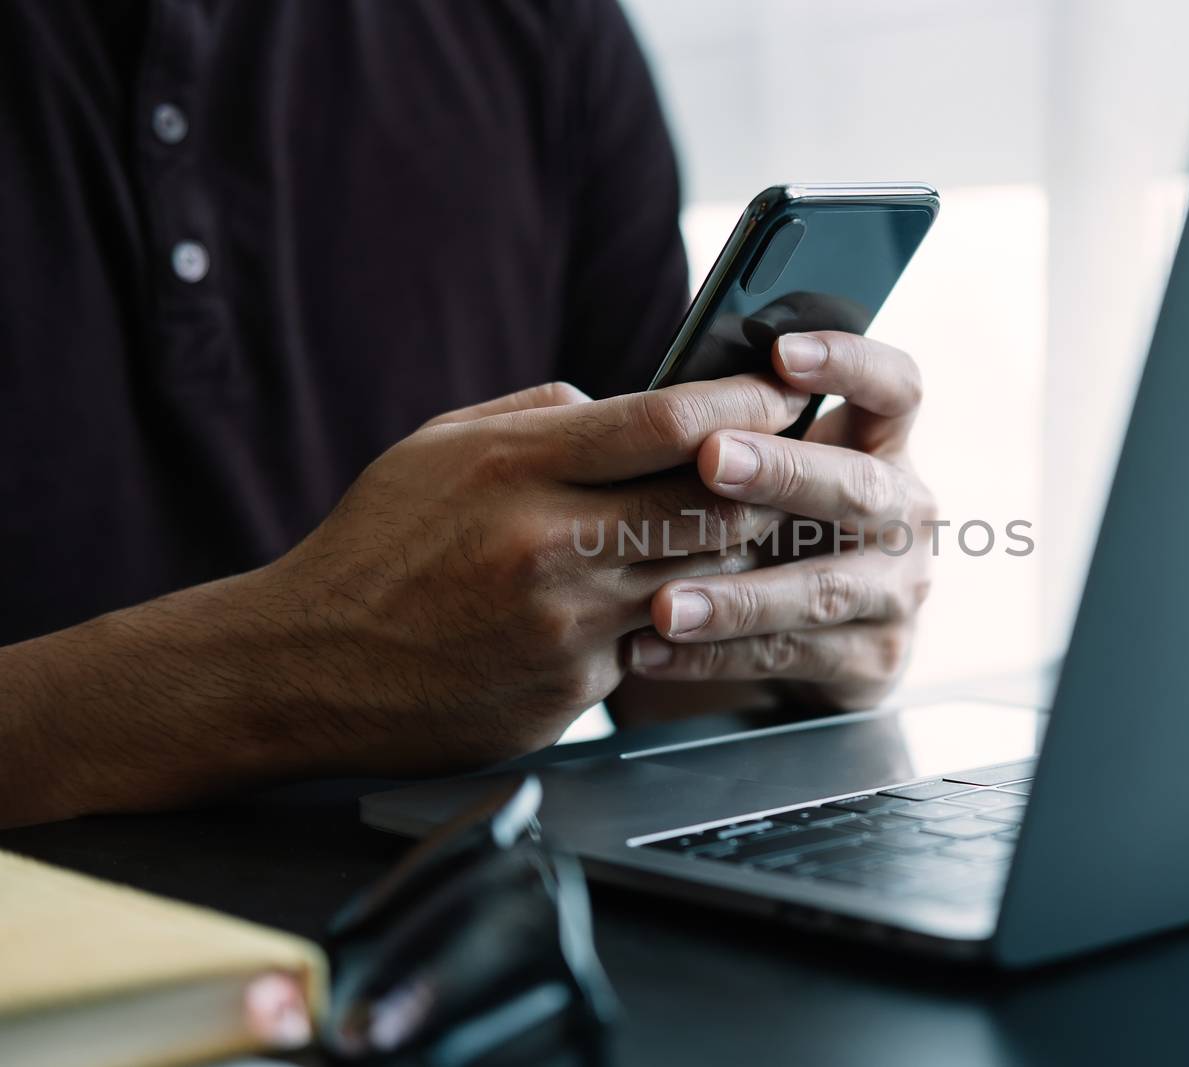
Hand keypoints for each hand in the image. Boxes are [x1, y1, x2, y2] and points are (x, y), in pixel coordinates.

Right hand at [246, 374, 806, 774]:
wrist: (304, 669)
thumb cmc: (377, 546)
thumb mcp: (438, 446)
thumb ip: (540, 414)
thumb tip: (628, 402)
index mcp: (517, 464)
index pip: (668, 421)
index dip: (744, 401)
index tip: (784, 391)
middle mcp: (551, 542)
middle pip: (714, 503)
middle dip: (761, 485)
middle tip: (782, 471)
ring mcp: (567, 623)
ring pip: (702, 577)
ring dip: (725, 554)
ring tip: (724, 532)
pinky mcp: (574, 688)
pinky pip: (654, 640)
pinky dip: (664, 617)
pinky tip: (645, 604)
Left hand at [625, 332, 934, 709]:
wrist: (809, 652)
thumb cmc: (766, 533)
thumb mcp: (760, 479)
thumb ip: (711, 436)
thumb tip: (584, 399)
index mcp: (883, 448)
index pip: (895, 388)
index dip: (851, 363)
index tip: (782, 352)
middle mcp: (905, 515)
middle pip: (861, 485)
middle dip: (786, 472)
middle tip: (712, 460)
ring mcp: (897, 592)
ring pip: (821, 589)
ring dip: (738, 595)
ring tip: (663, 601)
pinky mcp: (873, 661)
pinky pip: (789, 656)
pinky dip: (716, 655)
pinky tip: (650, 649)